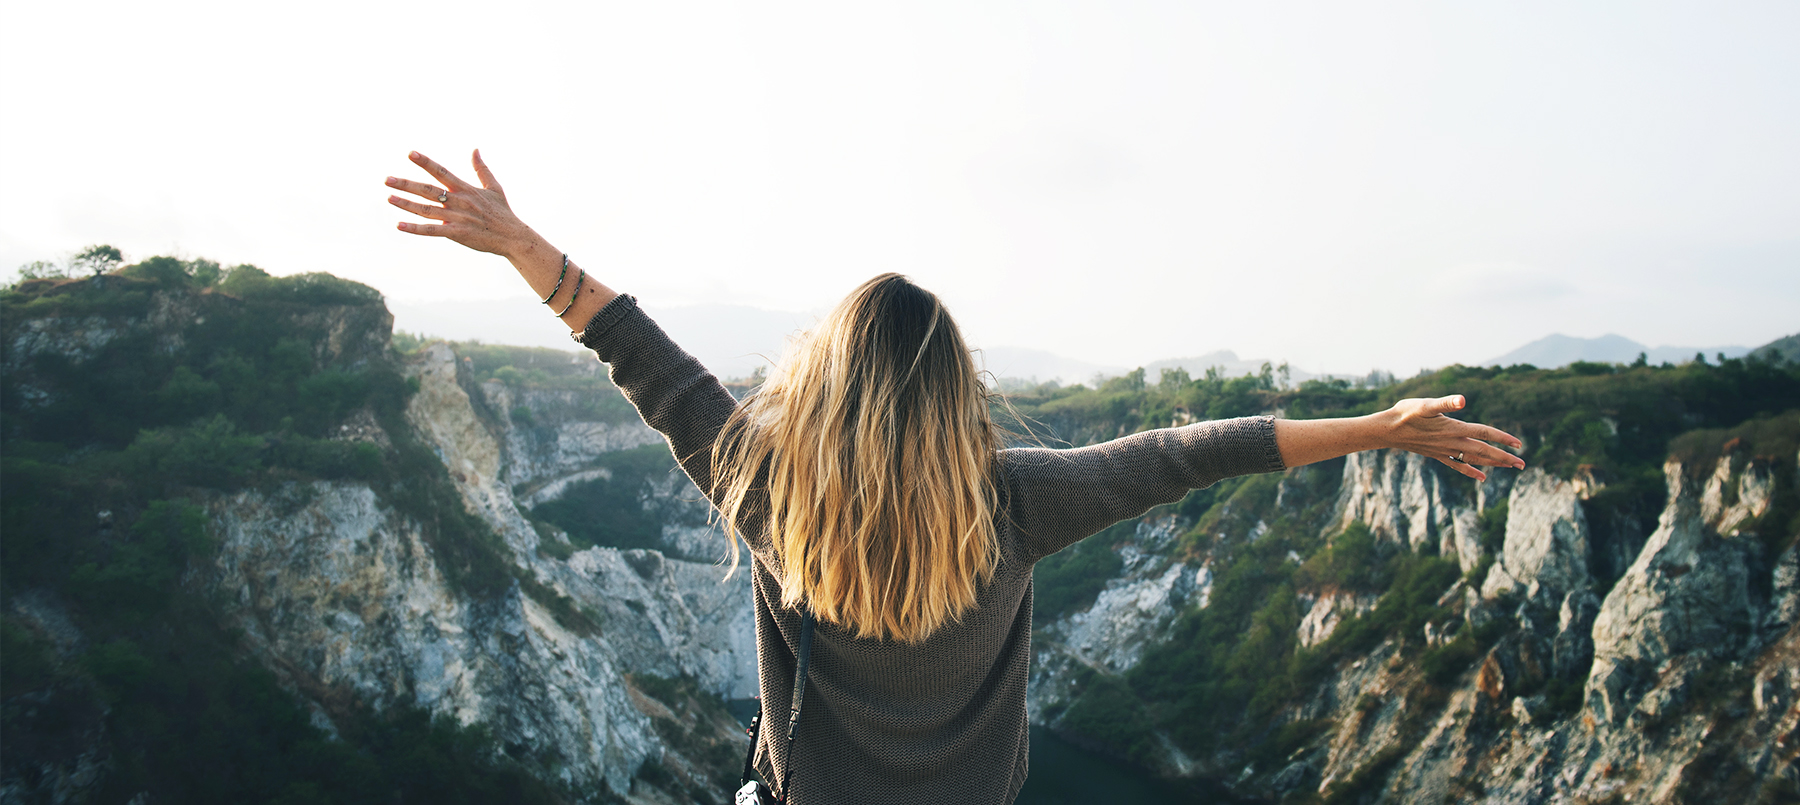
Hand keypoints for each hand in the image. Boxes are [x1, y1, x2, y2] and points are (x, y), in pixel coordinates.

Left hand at [386, 150, 542, 258]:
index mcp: (465, 189)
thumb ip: (481, 168)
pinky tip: (400, 225)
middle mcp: (459, 201)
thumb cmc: (503, 213)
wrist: (513, 237)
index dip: (426, 162)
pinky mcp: (457, 233)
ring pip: (426, 210)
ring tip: (389, 197)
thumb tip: (475, 149)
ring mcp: (457, 218)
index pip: (442, 172)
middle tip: (387, 179)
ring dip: (406, 204)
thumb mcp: (494, 187)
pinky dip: (415, 228)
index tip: (410, 153)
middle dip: (406, 184)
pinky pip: (432, 230)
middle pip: (428, 190)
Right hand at [1379, 395, 1524, 480]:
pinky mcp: (1437, 454)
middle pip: (1484, 451)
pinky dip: (1471, 470)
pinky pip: (1458, 465)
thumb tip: (1462, 400)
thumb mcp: (1425, 404)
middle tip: (1522, 465)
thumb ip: (1445, 403)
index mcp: (1455, 428)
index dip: (1503, 438)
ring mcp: (1445, 450)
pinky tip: (1480, 476)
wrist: (1387, 430)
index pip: (1485, 433)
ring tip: (1509, 468)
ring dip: (1492, 463)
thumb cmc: (1405, 413)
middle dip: (1504, 458)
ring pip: (1474, 459)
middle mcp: (1453, 442)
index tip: (1519, 445)